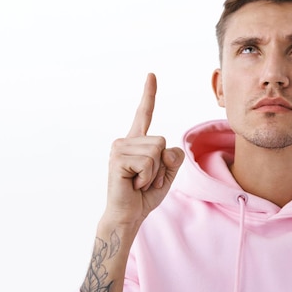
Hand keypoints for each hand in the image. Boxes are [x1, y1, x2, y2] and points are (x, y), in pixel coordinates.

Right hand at [104, 73, 184, 229]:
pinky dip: (147, 177)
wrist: (128, 216)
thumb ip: (173, 158)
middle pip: (162, 141)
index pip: (145, 114)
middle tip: (145, 180)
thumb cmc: (145, 196)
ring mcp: (119, 148)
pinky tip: (134, 184)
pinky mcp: (118, 159)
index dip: (149, 94)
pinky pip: (148, 162)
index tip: (151, 75)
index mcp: (137, 142)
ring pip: (157, 151)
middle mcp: (125, 141)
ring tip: (139, 182)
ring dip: (154, 173)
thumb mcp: (167, 174)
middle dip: (162, 166)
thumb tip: (167, 148)